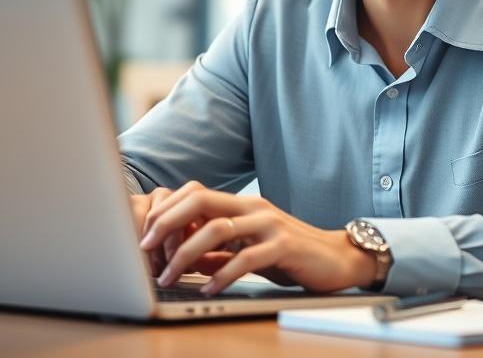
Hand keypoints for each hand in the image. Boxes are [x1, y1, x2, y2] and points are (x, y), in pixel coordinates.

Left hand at [137, 181, 377, 294]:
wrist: (337, 258)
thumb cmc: (290, 254)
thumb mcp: (248, 250)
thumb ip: (218, 252)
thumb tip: (184, 261)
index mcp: (241, 205)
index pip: (194, 193)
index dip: (165, 212)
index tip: (145, 239)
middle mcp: (252, 207)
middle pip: (200, 200)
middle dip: (166, 223)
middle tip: (145, 249)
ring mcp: (269, 224)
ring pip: (217, 228)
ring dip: (186, 254)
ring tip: (170, 277)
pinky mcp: (284, 245)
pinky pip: (246, 257)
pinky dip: (222, 274)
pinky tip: (209, 288)